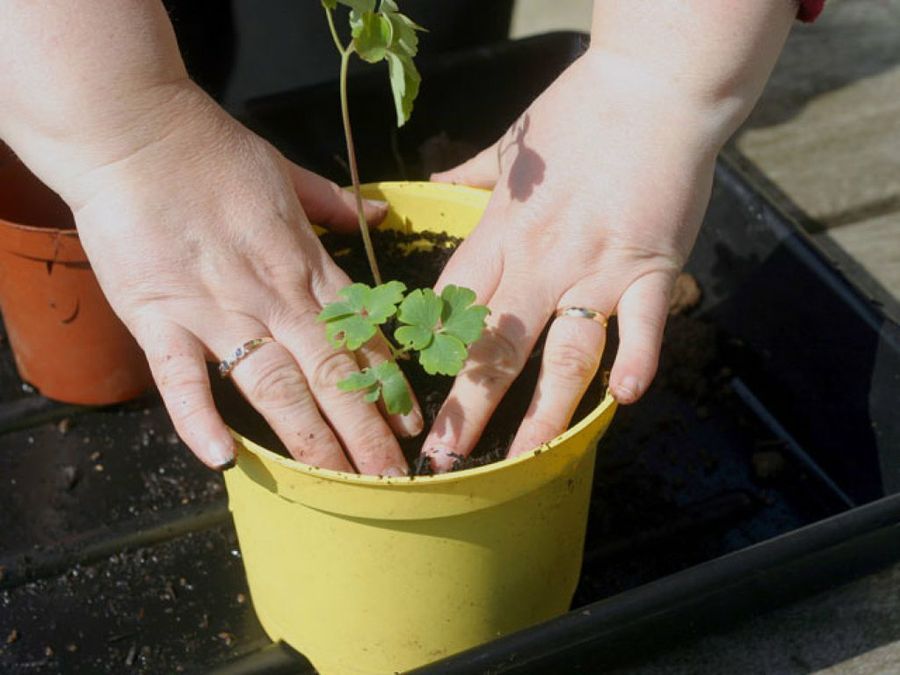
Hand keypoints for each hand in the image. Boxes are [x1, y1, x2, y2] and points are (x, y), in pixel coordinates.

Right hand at [66, 84, 421, 472]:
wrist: (135, 132)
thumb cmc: (212, 151)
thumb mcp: (288, 174)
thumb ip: (335, 204)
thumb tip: (380, 214)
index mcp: (306, 266)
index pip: (361, 338)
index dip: (389, 386)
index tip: (411, 426)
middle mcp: (273, 297)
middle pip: (331, 375)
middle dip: (365, 432)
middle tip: (392, 480)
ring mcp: (217, 311)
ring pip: (275, 387)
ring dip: (311, 439)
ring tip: (339, 483)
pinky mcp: (160, 318)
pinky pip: (183, 380)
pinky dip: (201, 420)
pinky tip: (225, 460)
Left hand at [420, 50, 724, 470]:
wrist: (654, 85)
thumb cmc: (582, 109)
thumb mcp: (512, 144)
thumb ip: (471, 175)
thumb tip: (434, 182)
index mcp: (503, 231)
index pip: (456, 304)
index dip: (431, 354)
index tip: (416, 393)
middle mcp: (542, 259)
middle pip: (497, 344)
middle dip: (470, 406)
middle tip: (448, 457)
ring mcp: (598, 267)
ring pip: (565, 351)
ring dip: (545, 409)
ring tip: (527, 456)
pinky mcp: (651, 266)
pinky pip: (643, 323)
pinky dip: (636, 360)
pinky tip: (623, 400)